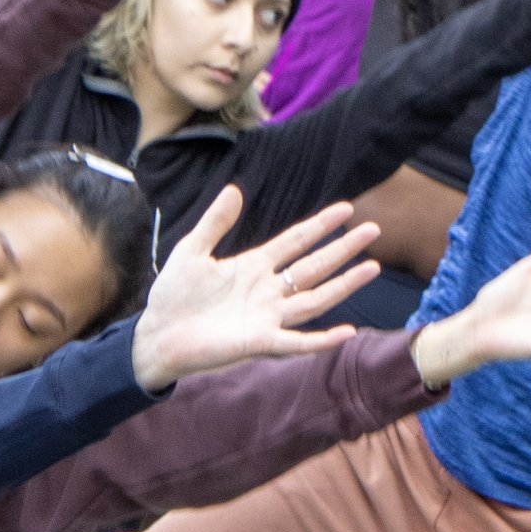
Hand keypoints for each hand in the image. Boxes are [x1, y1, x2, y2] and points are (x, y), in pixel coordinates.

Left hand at [129, 186, 381, 389]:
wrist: (157, 334)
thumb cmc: (174, 296)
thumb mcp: (192, 251)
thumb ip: (215, 223)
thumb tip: (235, 189)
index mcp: (253, 266)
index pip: (296, 241)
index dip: (320, 225)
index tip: (346, 209)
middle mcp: (268, 290)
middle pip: (314, 266)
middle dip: (343, 249)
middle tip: (373, 230)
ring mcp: (268, 316)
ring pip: (315, 298)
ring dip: (344, 285)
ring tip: (372, 267)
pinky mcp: (260, 342)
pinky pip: (297, 341)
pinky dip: (321, 340)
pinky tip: (346, 332)